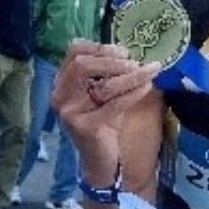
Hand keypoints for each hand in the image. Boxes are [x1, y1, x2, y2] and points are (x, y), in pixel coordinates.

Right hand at [51, 41, 159, 171]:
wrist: (101, 160)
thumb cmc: (104, 123)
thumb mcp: (103, 94)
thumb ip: (108, 73)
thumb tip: (130, 52)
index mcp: (62, 83)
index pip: (73, 52)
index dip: (99, 47)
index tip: (123, 52)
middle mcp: (60, 96)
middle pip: (82, 65)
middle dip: (113, 61)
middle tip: (135, 63)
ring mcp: (70, 112)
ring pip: (103, 85)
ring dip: (131, 76)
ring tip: (149, 72)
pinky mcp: (85, 127)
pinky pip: (114, 104)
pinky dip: (133, 93)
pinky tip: (147, 87)